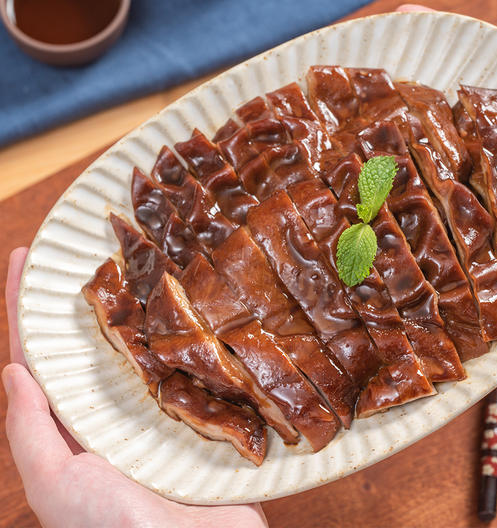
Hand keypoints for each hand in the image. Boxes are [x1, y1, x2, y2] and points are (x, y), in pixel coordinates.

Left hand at [3, 248, 267, 527]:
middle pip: (94, 340)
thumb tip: (12, 370)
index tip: (26, 255)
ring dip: (144, 306)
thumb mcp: (57, 484)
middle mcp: (113, 411)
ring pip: (146, 346)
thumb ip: (31, 431)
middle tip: (96, 245)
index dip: (23, 305)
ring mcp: (160, 412)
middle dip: (90, 293)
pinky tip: (200, 306)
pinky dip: (194, 337)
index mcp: (72, 425)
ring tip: (148, 260)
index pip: (37, 355)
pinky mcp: (203, 417)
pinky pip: (195, 367)